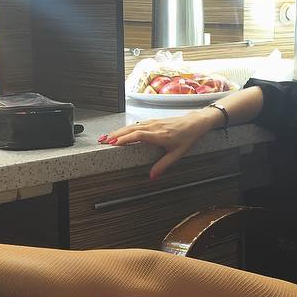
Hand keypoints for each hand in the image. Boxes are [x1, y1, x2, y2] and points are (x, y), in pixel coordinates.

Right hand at [99, 109, 217, 179]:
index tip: (113, 144)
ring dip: (118, 131)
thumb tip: (152, 176)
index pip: (137, 135)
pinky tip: (120, 132)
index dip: (124, 139)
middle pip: (130, 129)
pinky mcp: (153, 121)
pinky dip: (126, 128)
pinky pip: (136, 124)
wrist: (195, 123)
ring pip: (132, 126)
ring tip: (107, 137)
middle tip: (102, 141)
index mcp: (159, 135)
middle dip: (115, 135)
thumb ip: (163, 165)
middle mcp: (154, 127)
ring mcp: (153, 122)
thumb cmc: (187, 137)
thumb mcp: (177, 154)